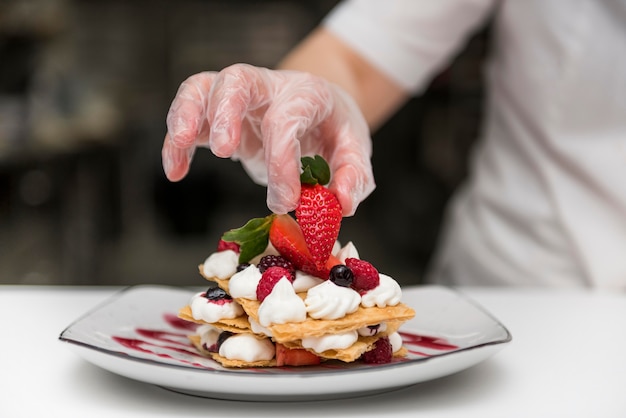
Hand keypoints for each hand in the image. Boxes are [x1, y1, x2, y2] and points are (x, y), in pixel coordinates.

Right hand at [162, 63, 374, 215]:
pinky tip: (175, 171)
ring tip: (182, 145)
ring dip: (187, 114)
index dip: (283, 159)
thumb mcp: (355, 151)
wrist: (319, 111)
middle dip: (226, 112)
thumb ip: (354, 177)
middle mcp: (270, 86)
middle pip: (238, 79)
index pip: (287, 117)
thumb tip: (342, 205)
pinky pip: (190, 112)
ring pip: (204, 86)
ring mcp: (241, 96)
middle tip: (226, 151)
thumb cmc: (333, 130)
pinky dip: (176, 140)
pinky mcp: (220, 113)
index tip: (287, 200)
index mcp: (307, 94)